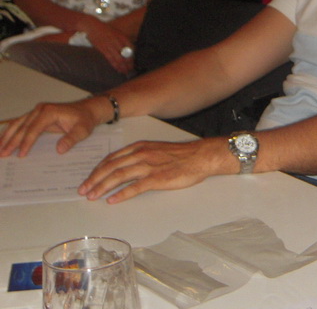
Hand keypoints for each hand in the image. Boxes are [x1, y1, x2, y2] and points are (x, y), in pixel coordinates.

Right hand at [0, 99, 103, 156]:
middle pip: (22, 127)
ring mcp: (37, 111)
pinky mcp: (36, 115)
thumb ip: (71, 139)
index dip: (26, 142)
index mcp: (50, 112)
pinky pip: (20, 124)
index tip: (21, 154)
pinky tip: (3, 141)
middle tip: (3, 155)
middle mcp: (40, 110)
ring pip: (17, 124)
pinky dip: (11, 132)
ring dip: (7, 137)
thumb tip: (59, 150)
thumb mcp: (82, 130)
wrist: (87, 110)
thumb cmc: (85, 120)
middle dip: (11, 141)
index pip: (34, 129)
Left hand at [78, 137, 234, 203]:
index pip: (112, 158)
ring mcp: (149, 166)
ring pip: (119, 176)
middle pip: (111, 167)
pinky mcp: (158, 178)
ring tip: (93, 196)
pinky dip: (122, 194)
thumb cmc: (181, 155)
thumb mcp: (157, 150)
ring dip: (103, 187)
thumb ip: (140, 157)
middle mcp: (141, 154)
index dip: (98, 169)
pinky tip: (113, 200)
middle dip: (94, 179)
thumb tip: (125, 168)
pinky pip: (135, 187)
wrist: (201, 156)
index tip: (88, 179)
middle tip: (84, 190)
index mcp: (140, 147)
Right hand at [82, 20, 134, 74]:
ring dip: (123, 66)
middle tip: (132, 68)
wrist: (93, 27)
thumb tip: (130, 50)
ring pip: (119, 59)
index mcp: (122, 37)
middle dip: (130, 64)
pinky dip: (115, 65)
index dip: (134, 56)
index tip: (135, 61)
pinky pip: (111, 59)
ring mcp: (110, 46)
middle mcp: (117, 42)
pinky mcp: (103, 50)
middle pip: (126, 55)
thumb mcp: (117, 32)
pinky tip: (118, 69)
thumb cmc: (106, 29)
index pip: (132, 48)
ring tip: (126, 71)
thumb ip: (123, 40)